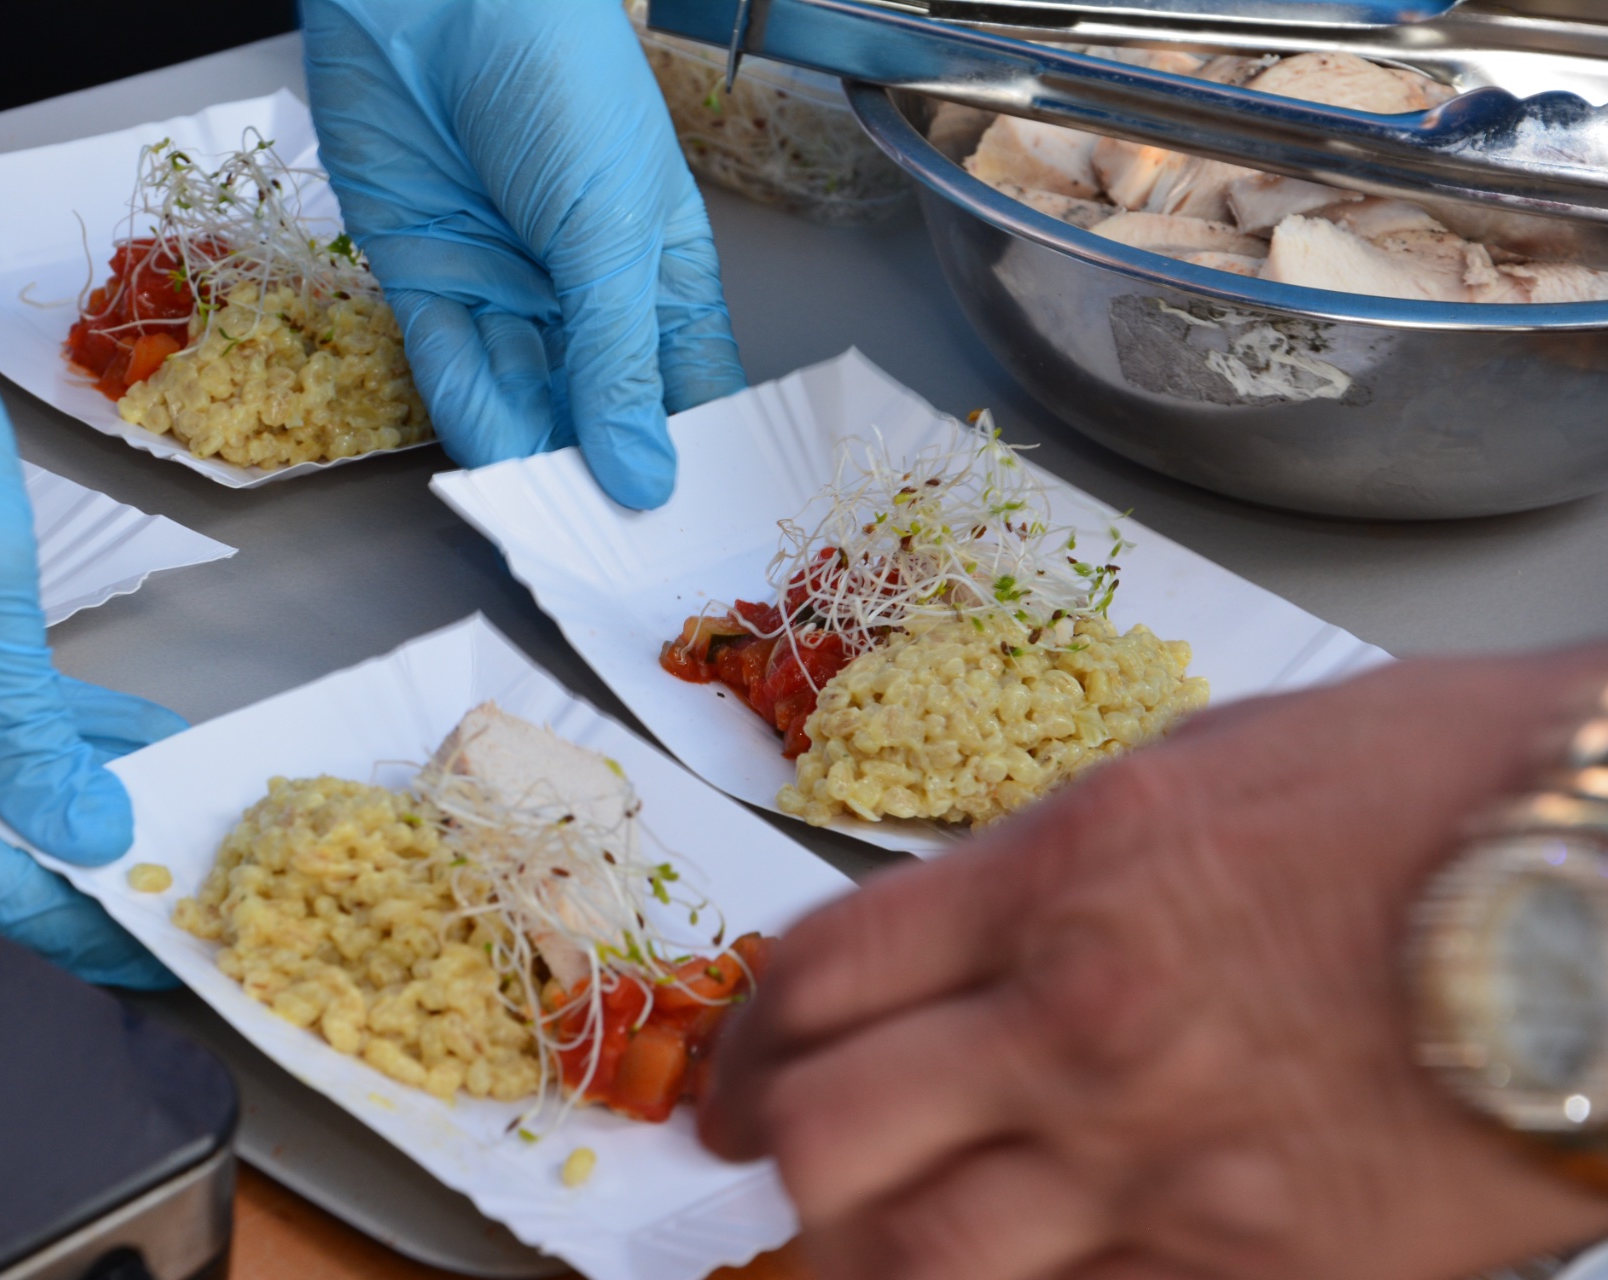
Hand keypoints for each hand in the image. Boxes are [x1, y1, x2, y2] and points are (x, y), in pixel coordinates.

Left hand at [301, 0, 744, 509]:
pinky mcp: (426, 279)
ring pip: (521, 402)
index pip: (685, 393)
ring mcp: (504, 290)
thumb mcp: (612, 230)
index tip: (683, 537)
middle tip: (604, 548)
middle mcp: (584, 294)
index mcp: (661, 275)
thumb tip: (646, 478)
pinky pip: (449, 367)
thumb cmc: (558, 76)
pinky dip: (467, 409)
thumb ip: (619, 362)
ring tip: (546, 513)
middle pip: (598, 414)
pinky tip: (492, 449)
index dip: (686, 461)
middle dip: (599, 476)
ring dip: (530, 456)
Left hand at [702, 649, 1607, 1279]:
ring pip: (921, 1258)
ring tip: (839, 1243)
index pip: (821, 974)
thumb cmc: (1428, 794)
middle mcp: (1082, 1025)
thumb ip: (1049, 866)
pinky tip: (997, 1277)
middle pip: (832, 1133)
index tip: (733, 1073)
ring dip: (850, 1256)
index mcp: (1057, 878)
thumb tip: (951, 939)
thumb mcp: (1195, 775)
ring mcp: (1167, 1162)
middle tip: (760, 1157)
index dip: (746, 1041)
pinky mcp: (1258, 1268)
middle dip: (772, 1152)